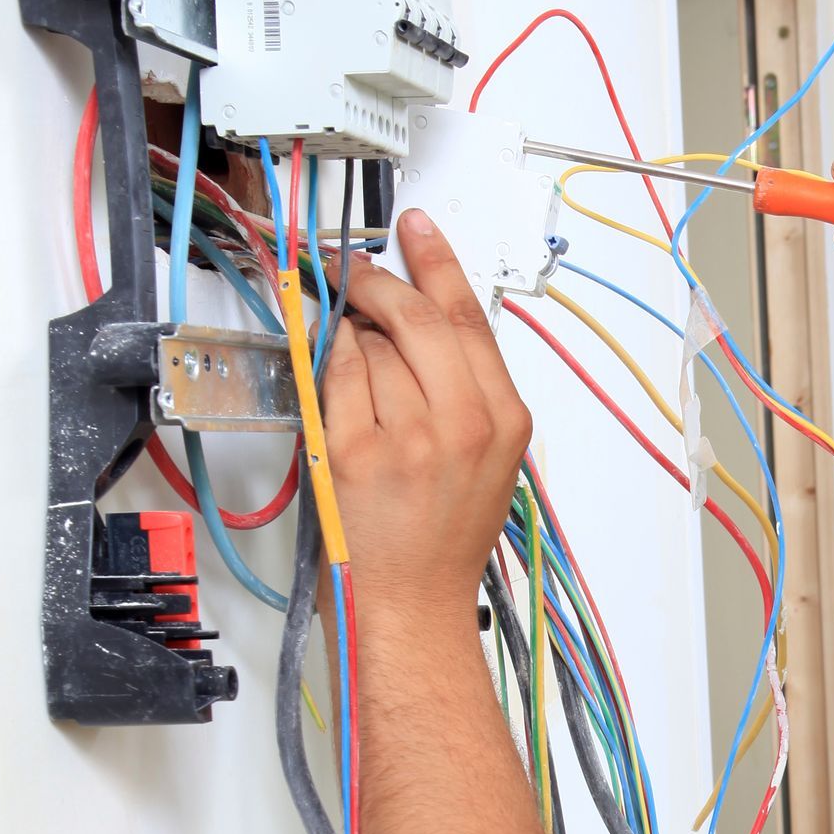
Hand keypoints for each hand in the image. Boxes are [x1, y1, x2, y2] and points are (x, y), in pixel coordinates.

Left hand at [319, 211, 531, 625]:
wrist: (411, 605)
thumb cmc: (444, 540)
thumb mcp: (488, 459)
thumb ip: (467, 388)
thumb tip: (423, 318)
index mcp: (504, 419)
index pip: (468, 317)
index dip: (438, 262)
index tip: (417, 228)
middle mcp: (462, 424)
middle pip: (417, 317)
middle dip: (380, 285)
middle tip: (358, 274)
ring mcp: (408, 437)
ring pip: (371, 345)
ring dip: (354, 340)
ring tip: (356, 371)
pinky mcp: (357, 451)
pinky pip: (337, 378)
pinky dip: (330, 371)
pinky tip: (339, 391)